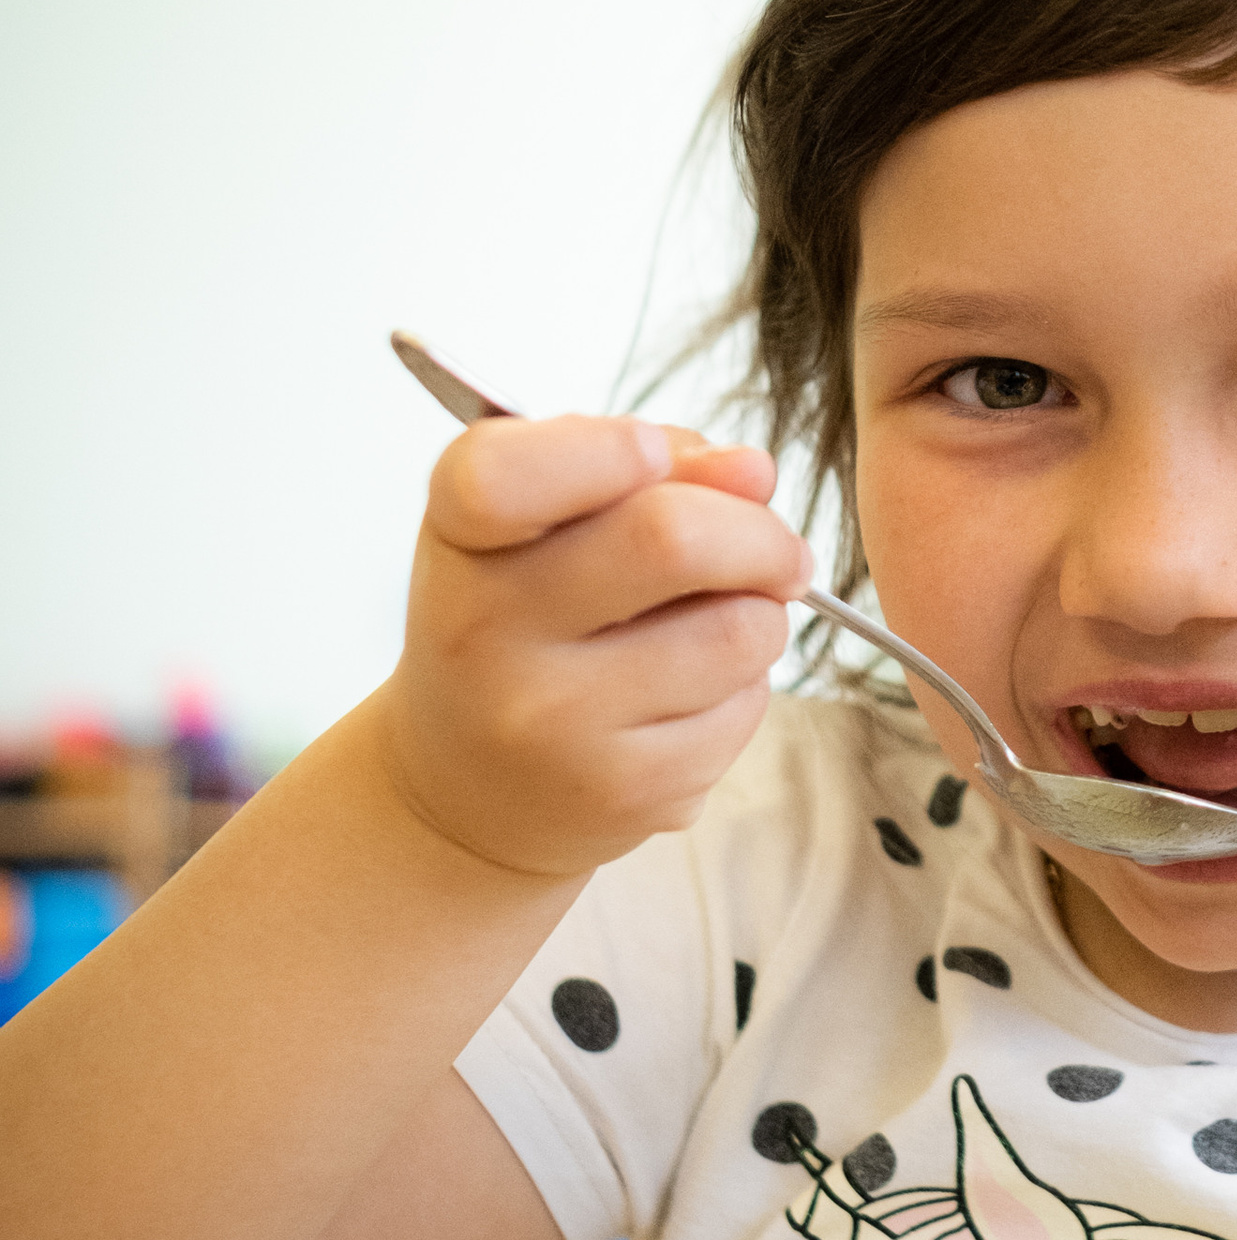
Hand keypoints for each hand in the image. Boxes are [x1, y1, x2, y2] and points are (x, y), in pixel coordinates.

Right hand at [377, 415, 811, 879]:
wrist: (472, 792)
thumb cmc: (527, 621)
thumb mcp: (546, 523)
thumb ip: (645, 469)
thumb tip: (753, 472)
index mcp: (458, 538)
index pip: (503, 475)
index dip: (604, 447)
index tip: (654, 453)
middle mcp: (487, 633)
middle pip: (670, 539)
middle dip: (758, 533)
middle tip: (776, 550)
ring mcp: (553, 723)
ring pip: (736, 629)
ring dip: (761, 615)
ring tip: (715, 628)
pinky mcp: (624, 790)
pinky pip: (745, 706)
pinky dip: (747, 687)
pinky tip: (692, 697)